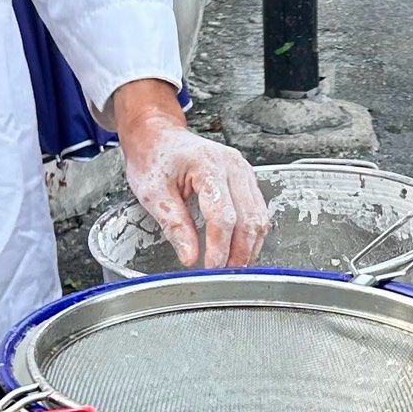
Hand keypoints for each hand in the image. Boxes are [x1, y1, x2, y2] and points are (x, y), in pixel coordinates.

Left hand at [110, 82, 267, 269]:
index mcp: (208, 165)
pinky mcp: (246, 178)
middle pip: (248, 219)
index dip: (219, 247)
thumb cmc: (153, 157)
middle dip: (239, 252)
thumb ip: (174, 225)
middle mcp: (233, 166)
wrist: (158, 135)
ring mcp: (244, 170)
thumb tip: (190, 257)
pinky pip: (258, 211)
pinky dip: (251, 234)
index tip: (210, 268)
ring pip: (259, 217)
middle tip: (224, 276)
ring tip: (232, 267)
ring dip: (249, 246)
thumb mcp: (153, 193)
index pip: (223, 215)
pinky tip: (238, 249)